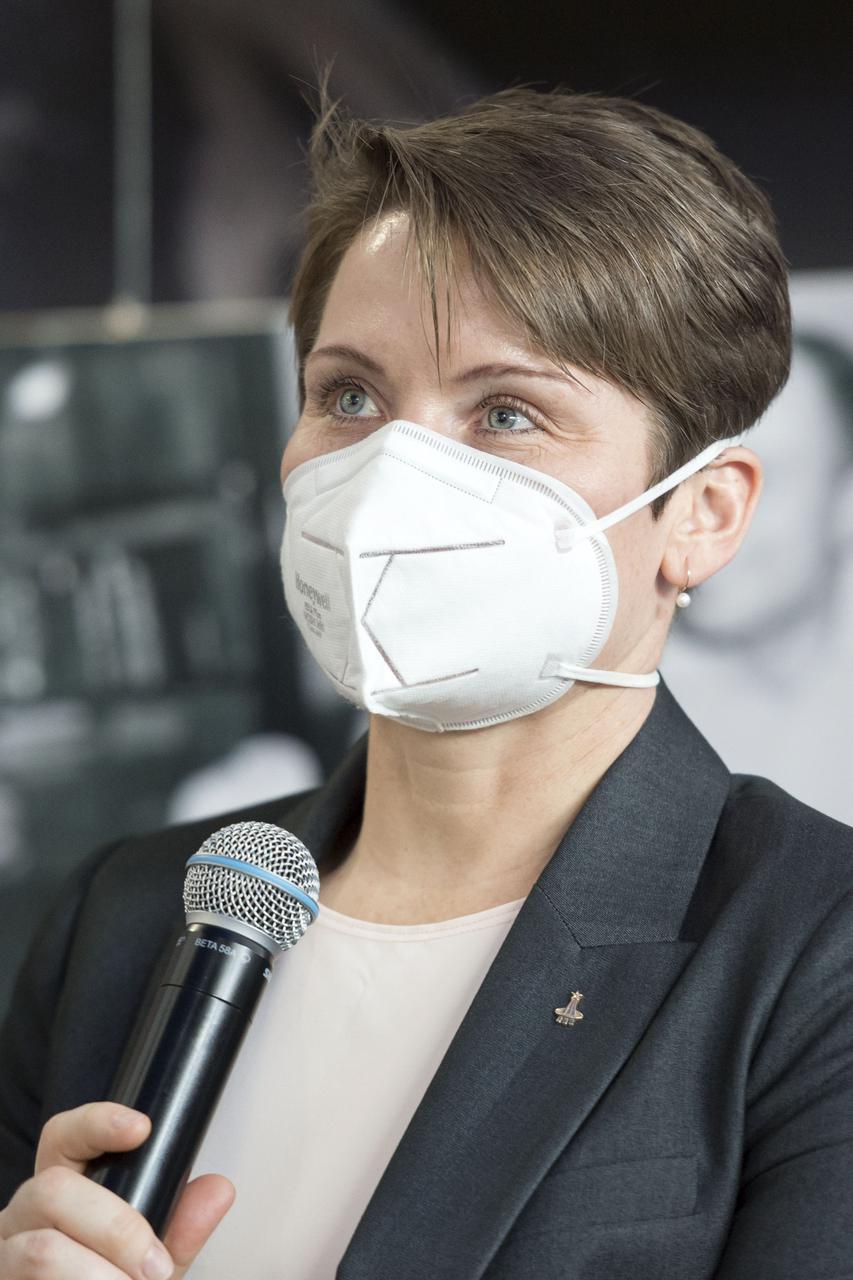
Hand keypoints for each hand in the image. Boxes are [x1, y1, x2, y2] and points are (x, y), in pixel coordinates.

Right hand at [0, 1102, 233, 1277]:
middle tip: (155, 1267)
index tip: (141, 1128)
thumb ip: (180, 1229)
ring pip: (42, 1250)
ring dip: (97, 1276)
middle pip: (53, 1189)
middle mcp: (24, 1216)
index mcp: (62, 1192)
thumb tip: (219, 1189)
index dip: (97, 1122)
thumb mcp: (150, 1264)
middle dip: (115, 1228)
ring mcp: (5, 1255)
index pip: (65, 1135)